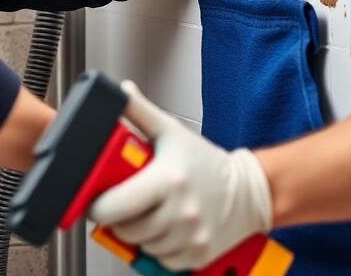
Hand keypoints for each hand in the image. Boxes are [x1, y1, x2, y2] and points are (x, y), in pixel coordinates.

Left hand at [87, 81, 272, 270]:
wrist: (250, 191)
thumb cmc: (208, 164)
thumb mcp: (172, 132)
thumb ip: (141, 112)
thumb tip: (120, 92)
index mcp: (168, 180)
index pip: (115, 206)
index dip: (100, 206)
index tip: (100, 201)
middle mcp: (180, 212)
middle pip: (125, 229)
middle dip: (120, 219)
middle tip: (127, 205)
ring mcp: (190, 237)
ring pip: (142, 246)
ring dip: (140, 234)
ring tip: (151, 214)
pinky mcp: (198, 256)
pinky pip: (162, 260)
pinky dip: (159, 249)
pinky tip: (167, 229)